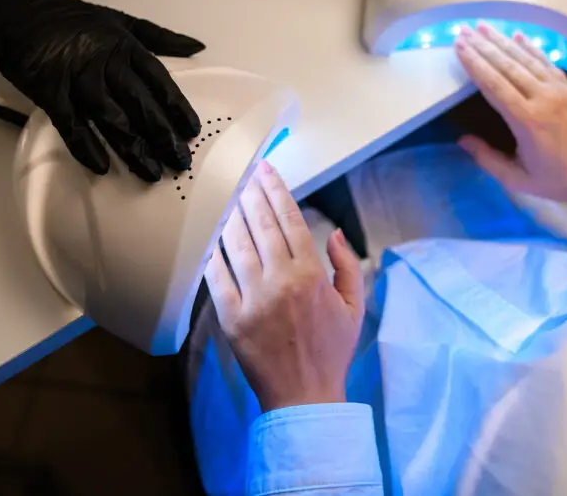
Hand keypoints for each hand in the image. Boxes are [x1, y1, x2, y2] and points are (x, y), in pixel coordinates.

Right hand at [0, 0, 202, 181]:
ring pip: (111, 118)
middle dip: (162, 136)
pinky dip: (86, 146)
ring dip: (133, 148)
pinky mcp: (48, 90)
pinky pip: (71, 124)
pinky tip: (102, 166)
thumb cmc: (68, 17)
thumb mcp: (120, 20)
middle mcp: (104, 62)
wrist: (15, 6)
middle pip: (140, 104)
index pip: (159, 81)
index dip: (177, 108)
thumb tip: (196, 46)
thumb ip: (159, 38)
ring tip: (151, 172)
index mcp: (124, 46)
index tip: (191, 131)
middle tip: (179, 162)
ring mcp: (76, 77)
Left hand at [204, 161, 364, 412]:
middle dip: (251, 194)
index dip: (276, 191)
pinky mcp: (231, 317)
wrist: (304, 396)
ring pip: (237, 244)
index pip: (290, 220)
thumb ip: (348, 265)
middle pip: (261, 225)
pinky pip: (217, 277)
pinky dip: (213, 253)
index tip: (266, 171)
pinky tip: (211, 236)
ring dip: (232, 216)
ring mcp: (253, 298)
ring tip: (228, 196)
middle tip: (243, 174)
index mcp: (312, 275)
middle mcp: (281, 280)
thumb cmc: (332, 350)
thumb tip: (334, 232)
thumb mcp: (354, 306)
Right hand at [454, 23, 566, 208]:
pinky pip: (546, 62)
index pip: (494, 84)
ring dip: (503, 41)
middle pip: (507, 66)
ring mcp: (558, 90)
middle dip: (483, 46)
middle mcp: (542, 98)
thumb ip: (488, 159)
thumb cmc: (558, 180)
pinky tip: (518, 35)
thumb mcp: (518, 179)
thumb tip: (462, 140)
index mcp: (527, 120)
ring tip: (483, 26)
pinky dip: (531, 47)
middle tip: (463, 30)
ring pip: (526, 59)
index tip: (459, 46)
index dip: (475, 64)